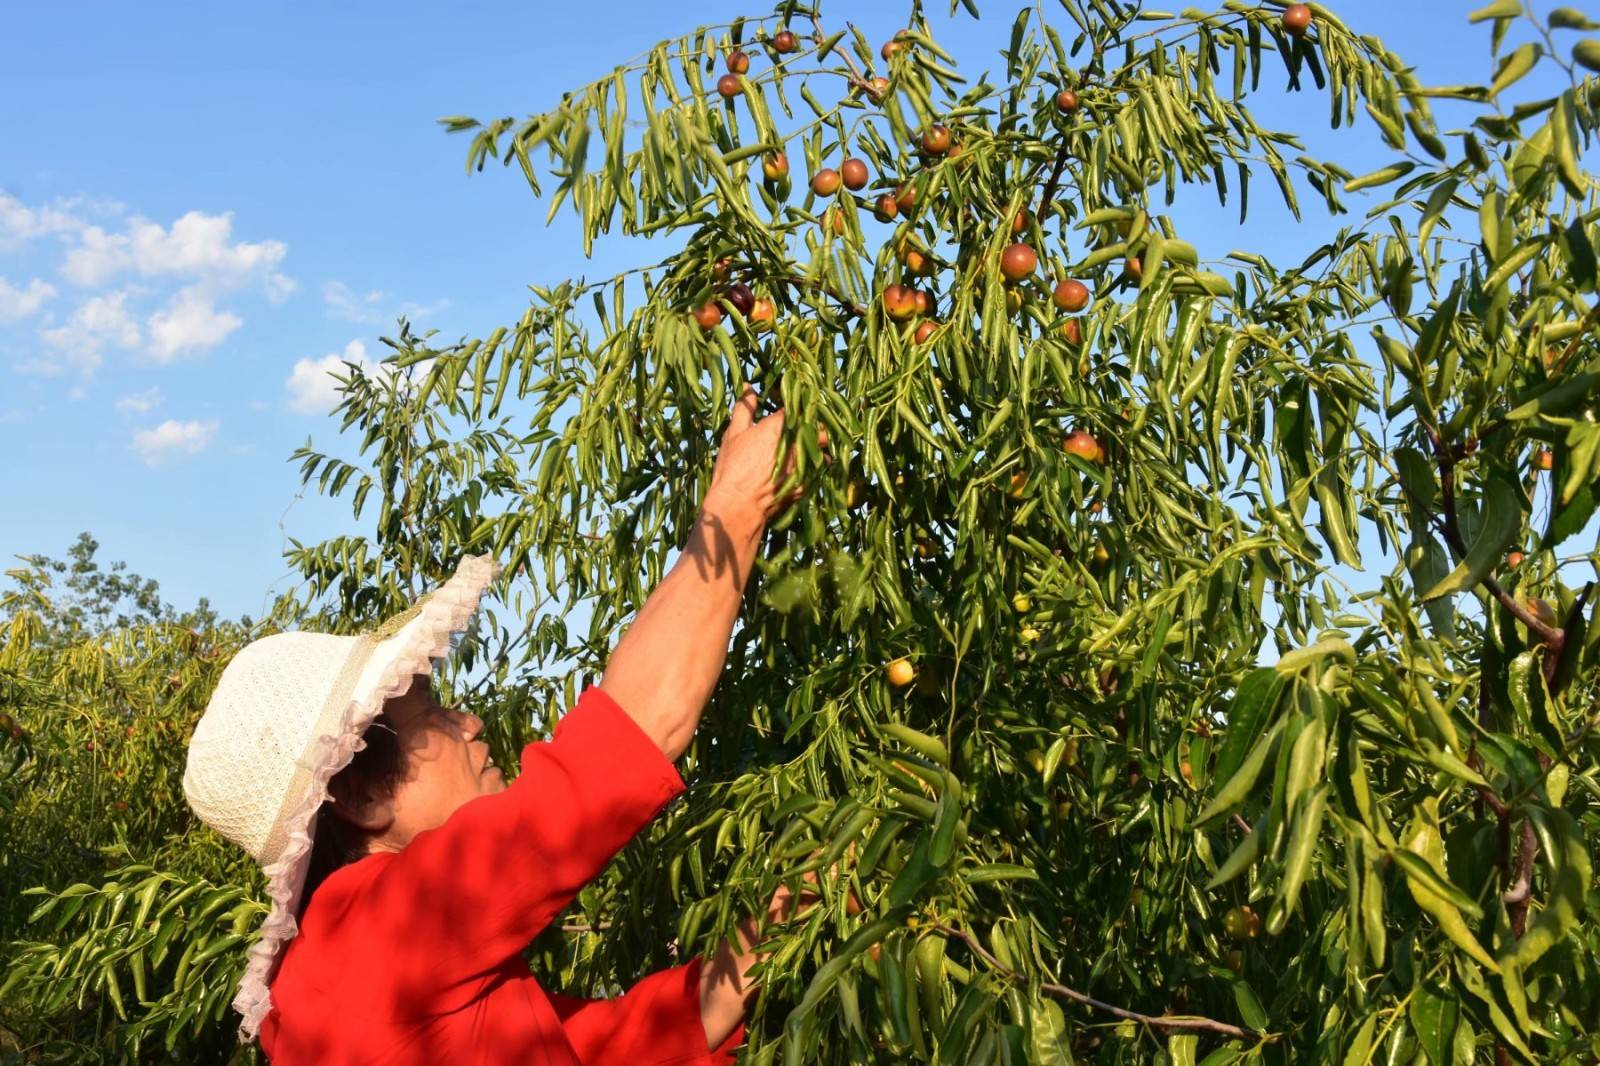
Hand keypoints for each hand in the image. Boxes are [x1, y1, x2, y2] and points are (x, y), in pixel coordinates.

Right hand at [702, 385, 828, 528]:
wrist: (737, 505)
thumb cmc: (733, 467)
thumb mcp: (733, 434)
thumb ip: (743, 408)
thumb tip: (748, 386)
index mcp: (779, 426)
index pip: (800, 407)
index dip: (801, 406)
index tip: (799, 406)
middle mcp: (796, 443)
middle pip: (820, 428)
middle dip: (817, 427)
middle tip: (810, 426)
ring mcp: (803, 465)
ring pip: (824, 451)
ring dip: (820, 449)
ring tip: (811, 448)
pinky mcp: (805, 484)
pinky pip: (817, 472)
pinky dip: (814, 469)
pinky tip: (805, 469)